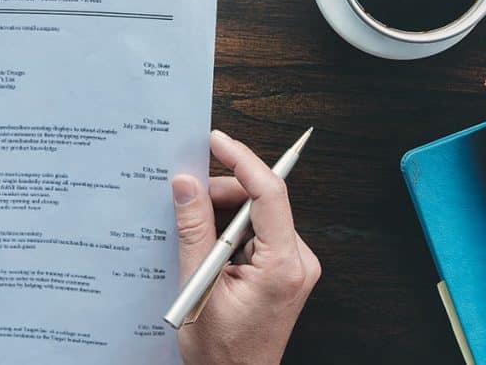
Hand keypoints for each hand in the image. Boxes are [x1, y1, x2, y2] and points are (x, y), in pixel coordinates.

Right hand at [171, 130, 320, 364]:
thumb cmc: (222, 351)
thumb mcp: (200, 285)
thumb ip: (194, 230)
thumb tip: (187, 184)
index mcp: (283, 267)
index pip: (270, 194)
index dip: (242, 160)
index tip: (216, 142)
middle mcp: (298, 262)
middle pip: (262, 202)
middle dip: (223, 194)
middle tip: (187, 198)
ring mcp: (295, 267)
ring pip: (257, 216)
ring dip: (223, 216)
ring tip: (194, 236)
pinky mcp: (285, 271)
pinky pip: (258, 234)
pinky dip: (230, 232)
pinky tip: (207, 248)